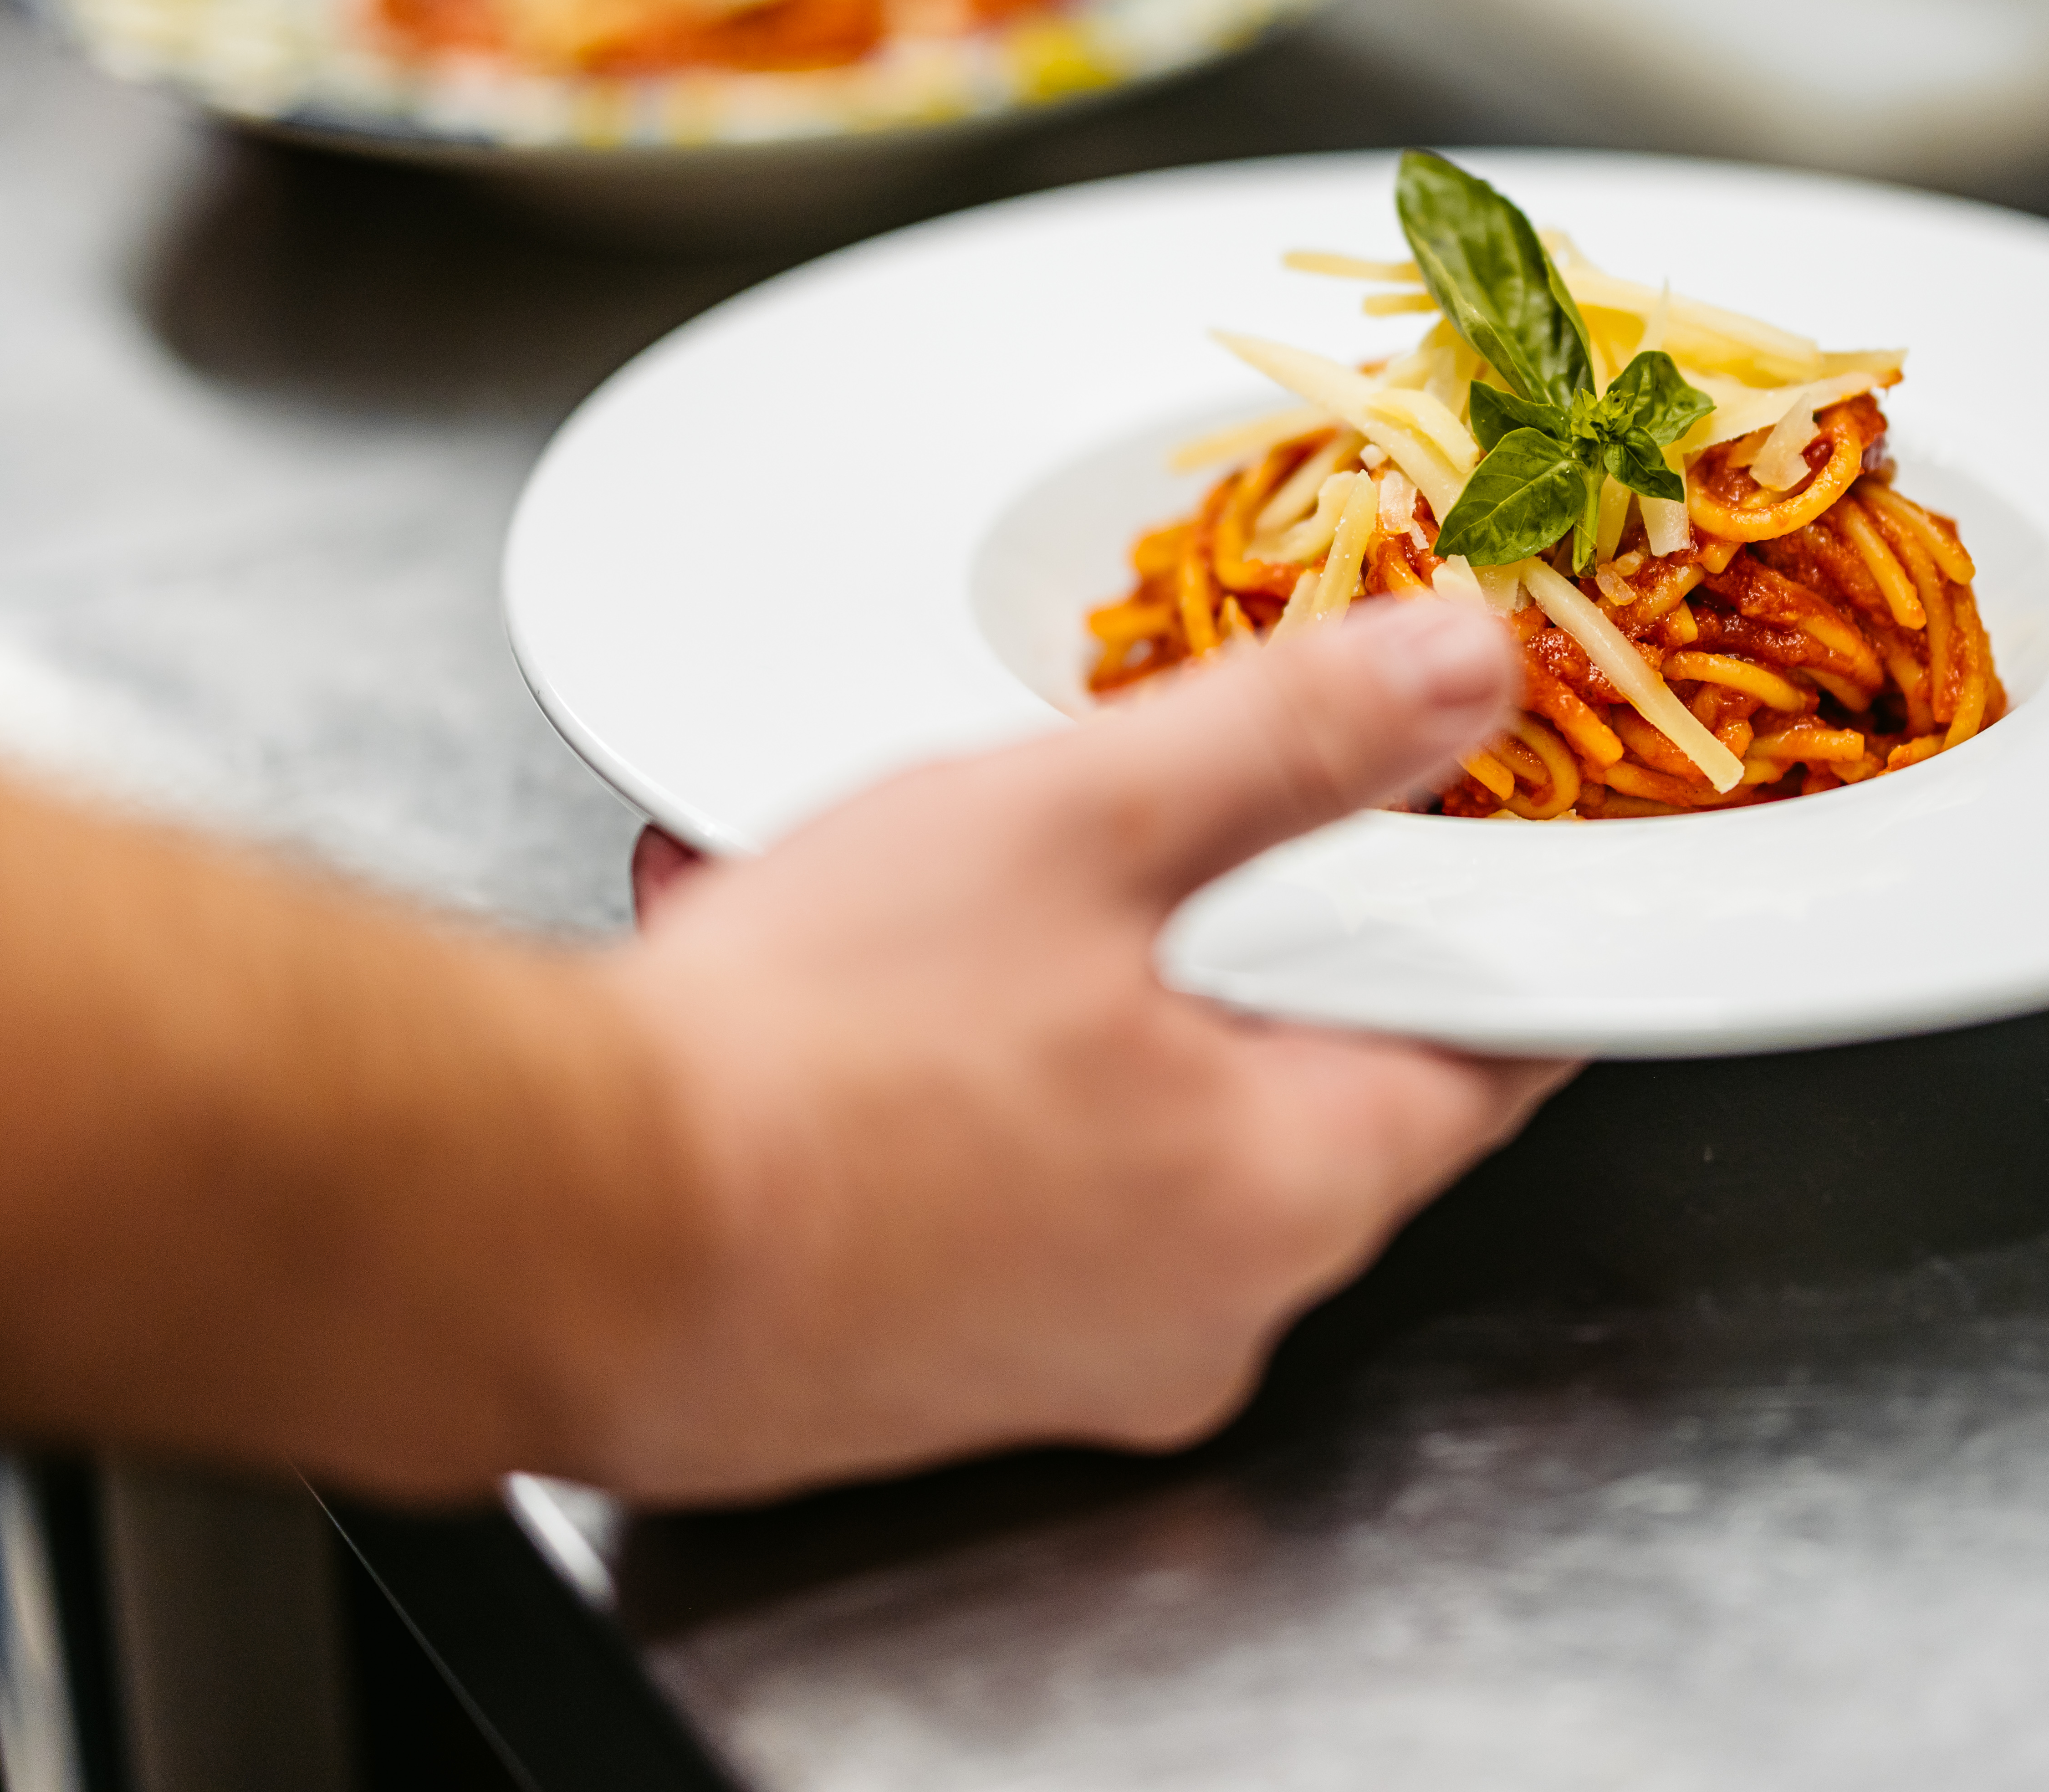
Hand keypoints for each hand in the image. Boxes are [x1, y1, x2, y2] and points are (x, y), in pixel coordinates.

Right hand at [586, 597, 1572, 1502]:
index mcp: (1289, 1191)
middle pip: (1299, 1098)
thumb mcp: (1083, 824)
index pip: (1484, 1056)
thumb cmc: (811, 1053)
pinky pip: (1015, 1202)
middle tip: (1141, 847)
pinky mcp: (939, 1374)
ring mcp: (1069, 1366)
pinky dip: (970, 1095)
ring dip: (1069, 1015)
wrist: (564, 1228)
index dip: (1477, 933)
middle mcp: (1208, 1317)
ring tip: (943, 915)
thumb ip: (1294, 741)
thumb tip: (1459, 675)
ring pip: (1139, 1145)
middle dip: (1226, 957)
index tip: (1468, 860)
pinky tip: (865, 1005)